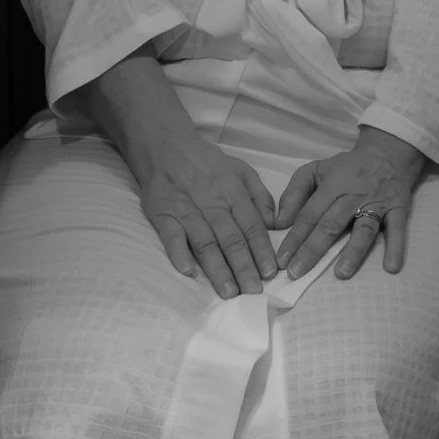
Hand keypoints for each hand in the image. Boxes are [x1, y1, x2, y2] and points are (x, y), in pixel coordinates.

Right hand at [75, 56, 279, 298]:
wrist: (166, 147)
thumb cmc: (207, 163)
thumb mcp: (242, 170)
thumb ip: (261, 196)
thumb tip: (275, 224)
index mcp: (233, 192)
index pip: (251, 226)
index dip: (261, 250)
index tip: (271, 272)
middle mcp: (212, 203)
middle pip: (230, 238)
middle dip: (243, 266)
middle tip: (253, 291)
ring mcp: (186, 210)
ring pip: (205, 242)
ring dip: (217, 268)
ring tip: (228, 291)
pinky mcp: (163, 215)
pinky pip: (171, 236)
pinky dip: (178, 253)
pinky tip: (188, 271)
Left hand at [274, 127, 426, 280]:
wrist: (388, 153)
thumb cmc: (347, 168)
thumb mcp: (316, 170)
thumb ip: (294, 193)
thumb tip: (279, 222)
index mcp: (332, 186)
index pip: (309, 215)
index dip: (294, 238)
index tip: (282, 260)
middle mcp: (354, 195)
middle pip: (332, 224)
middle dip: (313, 249)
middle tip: (297, 273)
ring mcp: (378, 203)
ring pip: (364, 229)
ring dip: (353, 252)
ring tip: (341, 273)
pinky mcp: (399, 208)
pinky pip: (398, 229)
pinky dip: (396, 247)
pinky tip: (391, 267)